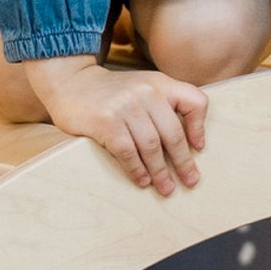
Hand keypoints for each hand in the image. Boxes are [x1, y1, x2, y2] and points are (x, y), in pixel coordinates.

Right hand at [24, 56, 206, 193]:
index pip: (194, 101)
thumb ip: (162, 104)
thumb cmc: (110, 92)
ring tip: (165, 188)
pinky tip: (141, 180)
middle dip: (183, 162)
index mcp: (160, 83)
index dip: (199, 127)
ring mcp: (125, 107)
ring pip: (151, 146)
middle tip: (189, 181)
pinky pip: (127, 152)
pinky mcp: (106, 122)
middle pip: (173, 133)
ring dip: (160, 172)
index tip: (199, 148)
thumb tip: (187, 141)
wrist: (71, 82)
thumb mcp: (142, 86)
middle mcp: (146, 92)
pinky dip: (136, 169)